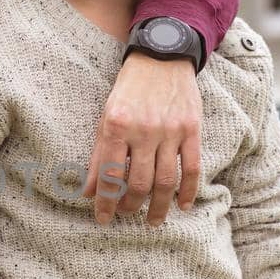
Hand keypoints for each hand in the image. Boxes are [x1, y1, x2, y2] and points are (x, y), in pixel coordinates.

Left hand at [82, 53, 201, 225]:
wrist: (162, 57)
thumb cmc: (129, 90)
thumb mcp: (106, 117)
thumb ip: (98, 155)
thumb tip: (87, 192)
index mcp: (116, 126)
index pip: (109, 175)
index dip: (105, 202)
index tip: (102, 219)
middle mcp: (143, 130)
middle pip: (138, 183)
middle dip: (130, 205)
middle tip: (127, 214)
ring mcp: (170, 131)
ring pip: (165, 181)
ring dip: (158, 207)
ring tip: (153, 221)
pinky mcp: (192, 129)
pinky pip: (191, 168)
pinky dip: (188, 191)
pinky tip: (182, 206)